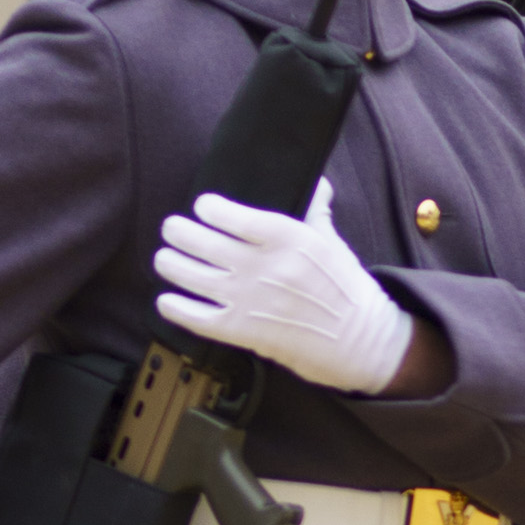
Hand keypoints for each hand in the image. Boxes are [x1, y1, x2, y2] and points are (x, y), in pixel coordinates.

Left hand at [153, 180, 418, 395]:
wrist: (359, 340)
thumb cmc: (346, 289)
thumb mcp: (332, 242)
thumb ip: (315, 211)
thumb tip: (317, 184)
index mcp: (285, 237)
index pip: (230, 214)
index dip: (208, 207)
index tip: (203, 206)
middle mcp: (261, 266)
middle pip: (201, 241)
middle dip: (178, 232)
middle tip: (172, 229)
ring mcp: (248, 299)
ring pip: (190, 275)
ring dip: (169, 264)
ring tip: (164, 258)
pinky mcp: (241, 330)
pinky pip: (195, 316)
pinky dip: (175, 307)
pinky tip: (167, 300)